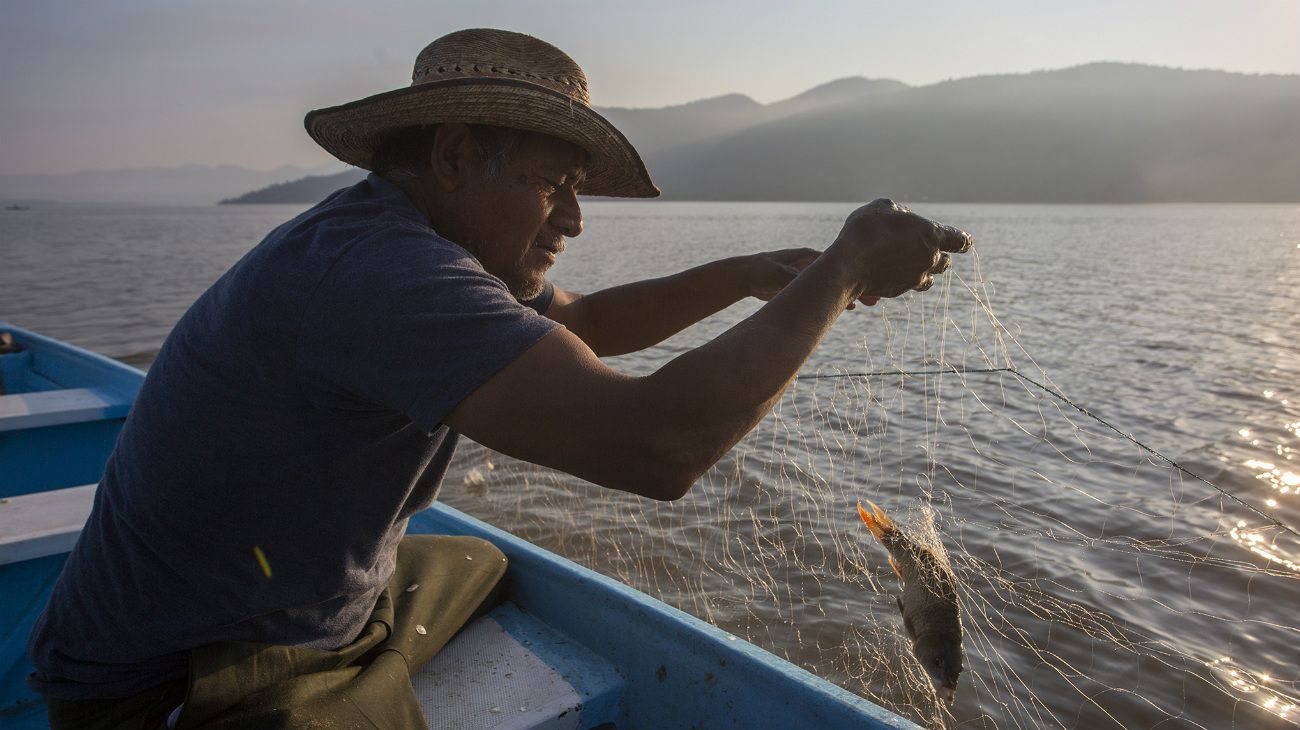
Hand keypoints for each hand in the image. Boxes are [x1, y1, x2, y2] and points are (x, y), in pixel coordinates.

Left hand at [743, 248, 880, 308]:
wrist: (747, 276)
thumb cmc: (762, 270)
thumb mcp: (779, 274)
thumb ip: (796, 279)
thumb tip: (809, 286)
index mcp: (811, 258)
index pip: (839, 265)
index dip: (856, 274)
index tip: (871, 284)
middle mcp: (815, 266)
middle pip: (843, 275)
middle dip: (861, 285)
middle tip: (878, 298)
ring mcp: (812, 278)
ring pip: (838, 286)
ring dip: (853, 293)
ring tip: (871, 302)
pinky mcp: (806, 289)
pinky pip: (827, 295)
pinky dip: (839, 300)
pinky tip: (852, 307)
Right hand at [832, 198, 972, 298]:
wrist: (849, 264)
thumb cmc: (867, 230)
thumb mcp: (883, 207)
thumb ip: (899, 212)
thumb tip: (904, 219)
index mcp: (931, 235)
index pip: (959, 240)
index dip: (962, 241)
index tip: (965, 242)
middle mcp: (928, 259)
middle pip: (945, 263)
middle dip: (938, 256)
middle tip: (926, 250)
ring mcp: (914, 278)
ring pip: (928, 279)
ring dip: (923, 271)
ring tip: (908, 264)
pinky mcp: (899, 291)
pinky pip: (906, 286)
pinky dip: (901, 280)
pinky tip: (886, 271)